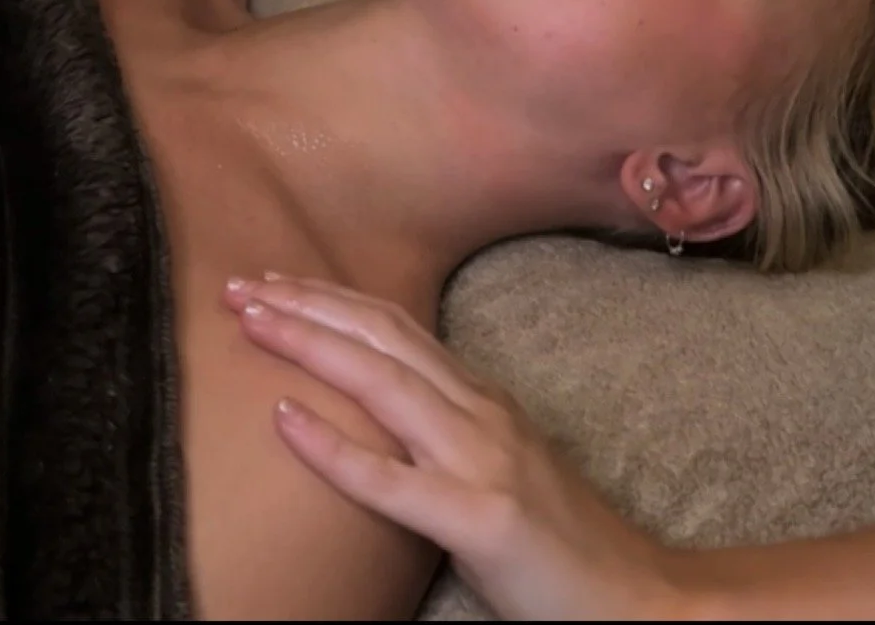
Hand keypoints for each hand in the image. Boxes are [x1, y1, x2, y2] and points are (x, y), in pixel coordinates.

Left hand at [221, 275, 678, 622]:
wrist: (636, 598)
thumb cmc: (561, 545)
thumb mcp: (498, 467)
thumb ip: (447, 436)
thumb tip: (381, 416)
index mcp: (483, 400)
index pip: (396, 328)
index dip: (333, 299)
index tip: (274, 280)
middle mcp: (481, 413)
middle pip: (381, 337)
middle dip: (306, 304)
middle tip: (238, 284)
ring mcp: (484, 460)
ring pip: (383, 383)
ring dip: (309, 344)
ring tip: (252, 320)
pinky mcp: (482, 518)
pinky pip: (392, 480)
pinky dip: (333, 447)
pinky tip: (284, 420)